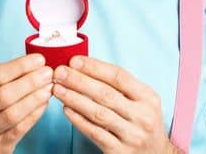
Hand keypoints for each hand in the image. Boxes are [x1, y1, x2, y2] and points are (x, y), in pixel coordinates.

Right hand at [0, 53, 53, 153]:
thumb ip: (2, 81)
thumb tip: (34, 64)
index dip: (19, 66)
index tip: (38, 59)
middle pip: (4, 94)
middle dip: (30, 81)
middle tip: (48, 73)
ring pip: (12, 113)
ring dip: (34, 98)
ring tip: (49, 88)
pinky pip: (19, 129)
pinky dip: (34, 115)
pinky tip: (44, 104)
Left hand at [53, 56, 181, 153]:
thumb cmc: (143, 122)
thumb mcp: (143, 101)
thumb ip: (121, 86)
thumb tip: (86, 67)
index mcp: (148, 98)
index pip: (119, 77)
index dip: (95, 67)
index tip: (74, 61)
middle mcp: (142, 116)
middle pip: (105, 94)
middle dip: (79, 81)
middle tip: (59, 73)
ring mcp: (131, 135)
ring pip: (97, 113)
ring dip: (74, 99)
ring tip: (58, 89)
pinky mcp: (119, 151)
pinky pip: (94, 133)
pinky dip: (78, 120)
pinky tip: (66, 109)